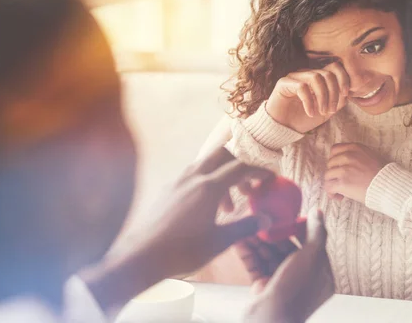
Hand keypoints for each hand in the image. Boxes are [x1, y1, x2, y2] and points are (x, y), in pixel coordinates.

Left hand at [81, 147, 273, 312]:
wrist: (140, 257)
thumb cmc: (182, 251)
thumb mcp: (220, 241)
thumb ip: (245, 226)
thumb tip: (266, 219)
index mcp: (209, 187)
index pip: (241, 167)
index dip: (259, 171)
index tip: (270, 179)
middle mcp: (193, 177)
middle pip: (222, 155)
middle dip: (240, 166)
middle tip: (248, 188)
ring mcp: (177, 181)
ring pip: (205, 165)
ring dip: (222, 177)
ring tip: (227, 208)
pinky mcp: (167, 190)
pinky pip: (192, 175)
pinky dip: (206, 183)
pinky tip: (205, 209)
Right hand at [242, 210, 333, 322]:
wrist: (269, 320)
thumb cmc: (294, 289)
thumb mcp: (311, 257)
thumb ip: (316, 233)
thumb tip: (318, 212)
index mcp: (319, 274)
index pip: (311, 245)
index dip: (298, 229)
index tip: (285, 216)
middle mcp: (301, 279)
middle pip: (287, 249)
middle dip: (273, 234)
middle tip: (260, 218)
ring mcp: (282, 284)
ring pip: (269, 256)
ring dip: (257, 240)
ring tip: (246, 225)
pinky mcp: (263, 287)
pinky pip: (256, 265)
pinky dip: (248, 253)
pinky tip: (239, 239)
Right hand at [266, 62, 349, 132]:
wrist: (283, 128)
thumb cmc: (303, 119)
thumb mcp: (326, 111)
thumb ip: (338, 101)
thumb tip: (348, 93)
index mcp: (318, 78)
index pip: (334, 67)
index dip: (343, 78)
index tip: (345, 94)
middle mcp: (306, 74)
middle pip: (327, 73)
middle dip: (333, 93)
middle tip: (331, 110)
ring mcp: (294, 77)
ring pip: (316, 77)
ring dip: (323, 97)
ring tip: (322, 112)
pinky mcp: (284, 83)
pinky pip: (301, 87)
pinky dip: (309, 101)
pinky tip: (310, 113)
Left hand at [324, 143, 385, 202]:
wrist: (389, 186)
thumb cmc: (383, 174)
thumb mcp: (371, 156)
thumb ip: (357, 155)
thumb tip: (345, 163)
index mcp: (355, 148)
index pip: (334, 150)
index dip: (334, 160)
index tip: (339, 168)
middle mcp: (348, 156)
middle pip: (330, 164)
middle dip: (334, 173)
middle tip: (342, 182)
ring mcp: (344, 169)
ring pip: (327, 176)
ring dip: (332, 184)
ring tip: (341, 191)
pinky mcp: (342, 183)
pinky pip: (328, 187)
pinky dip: (332, 193)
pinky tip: (340, 197)